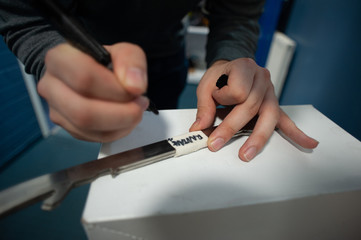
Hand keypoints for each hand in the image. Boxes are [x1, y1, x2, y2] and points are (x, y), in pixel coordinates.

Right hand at [37, 42, 148, 141]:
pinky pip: (92, 137)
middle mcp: (50, 85)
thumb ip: (131, 61)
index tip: (136, 90)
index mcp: (59, 58)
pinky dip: (116, 132)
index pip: (84, 78)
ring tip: (136, 111)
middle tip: (140, 105)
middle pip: (83, 110)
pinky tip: (126, 120)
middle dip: (120, 113)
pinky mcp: (66, 126)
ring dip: (120, 124)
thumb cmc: (103, 61)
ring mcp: (55, 109)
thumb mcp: (122, 51)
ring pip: (87, 127)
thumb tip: (135, 86)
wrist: (86, 72)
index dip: (115, 89)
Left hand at [190, 58, 318, 160]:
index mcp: (245, 67)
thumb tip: (199, 128)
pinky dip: (297, 133)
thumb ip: (204, 105)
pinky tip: (309, 143)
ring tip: (247, 154)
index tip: (215, 99)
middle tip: (215, 144)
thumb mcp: (207, 84)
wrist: (233, 68)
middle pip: (251, 106)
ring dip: (257, 138)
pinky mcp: (274, 105)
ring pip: (269, 116)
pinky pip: (287, 119)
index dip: (223, 98)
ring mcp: (271, 93)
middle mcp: (261, 79)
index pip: (237, 89)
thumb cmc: (222, 76)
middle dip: (231, 128)